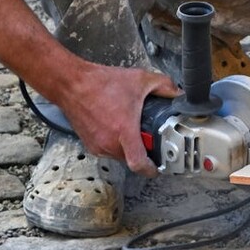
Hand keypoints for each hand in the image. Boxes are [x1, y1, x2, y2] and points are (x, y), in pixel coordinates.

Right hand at [56, 60, 180, 177]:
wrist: (72, 84)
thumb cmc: (101, 83)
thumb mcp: (139, 80)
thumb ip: (163, 86)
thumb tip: (177, 94)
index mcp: (124, 131)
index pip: (139, 163)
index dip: (151, 170)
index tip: (158, 168)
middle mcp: (109, 142)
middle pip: (132, 159)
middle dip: (142, 151)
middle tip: (148, 138)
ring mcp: (98, 145)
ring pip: (120, 155)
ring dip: (128, 146)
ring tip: (130, 128)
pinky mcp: (90, 144)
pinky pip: (108, 150)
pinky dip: (115, 142)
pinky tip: (116, 125)